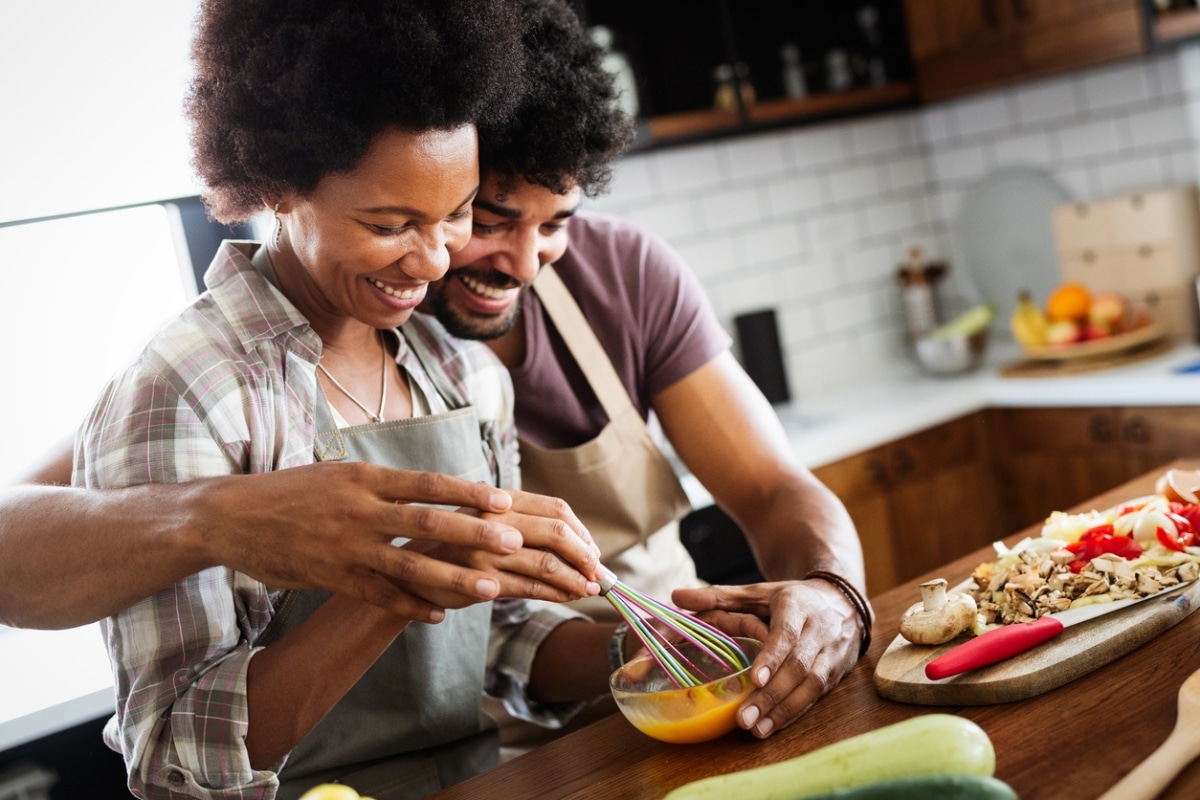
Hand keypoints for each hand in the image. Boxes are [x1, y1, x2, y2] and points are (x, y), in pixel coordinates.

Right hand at [197, 462, 526, 621]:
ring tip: (492, 588)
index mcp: (365, 477)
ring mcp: (346, 545)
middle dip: (475, 533)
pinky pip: (379, 594)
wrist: (231, 516)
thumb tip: (427, 489)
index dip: (469, 492)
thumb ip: (381, 485)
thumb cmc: (290, 492)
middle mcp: (360, 509)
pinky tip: (440, 615)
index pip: (428, 483)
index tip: (505, 499)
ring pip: (410, 563)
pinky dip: (411, 605)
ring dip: (454, 577)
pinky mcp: (331, 576)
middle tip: (515, 542)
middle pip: (428, 522)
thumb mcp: (338, 474)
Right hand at [405, 489, 601, 603]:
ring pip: (548, 563)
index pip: (556, 509)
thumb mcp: (489, 523)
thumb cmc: (460, 546)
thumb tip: (581, 543)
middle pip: (557, 532)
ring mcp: (488, 551)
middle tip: (598, 571)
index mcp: (501, 500)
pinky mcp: (483, 581)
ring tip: (589, 588)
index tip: (593, 550)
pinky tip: (568, 596)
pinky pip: (531, 587)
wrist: (413, 572)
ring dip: (575, 579)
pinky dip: (557, 593)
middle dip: (584, 555)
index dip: (581, 531)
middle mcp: (495, 520)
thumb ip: (526, 525)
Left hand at [671, 578, 861, 737]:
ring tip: (756, 729)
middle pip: (798, 666)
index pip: (786, 634)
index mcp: (796, 606)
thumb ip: (719, 596)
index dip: (772, 657)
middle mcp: (818, 630)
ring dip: (783, 710)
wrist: (844, 603)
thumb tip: (677, 596)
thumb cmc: (791, 600)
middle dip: (772, 695)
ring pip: (811, 685)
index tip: (754, 679)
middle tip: (744, 718)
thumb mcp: (757, 591)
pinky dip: (794, 714)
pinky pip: (816, 697)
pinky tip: (771, 727)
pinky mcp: (836, 674)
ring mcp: (831, 654)